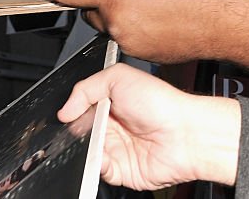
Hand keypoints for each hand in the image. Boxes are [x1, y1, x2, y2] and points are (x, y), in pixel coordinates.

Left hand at [43, 0, 248, 63]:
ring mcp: (132, 44)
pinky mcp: (146, 55)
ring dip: (124, 14)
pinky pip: (133, 37)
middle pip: (92, 13)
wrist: (224, 21)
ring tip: (154, 2)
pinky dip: (140, 27)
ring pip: (114, 25)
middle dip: (100, 0)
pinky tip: (162, 17)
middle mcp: (120, 25)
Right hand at [58, 64, 240, 188]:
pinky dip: (96, 164)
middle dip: (77, 130)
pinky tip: (103, 154)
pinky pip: (98, 171)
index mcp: (110, 103)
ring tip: (96, 139)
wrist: (184, 133)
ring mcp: (116, 149)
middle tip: (84, 125)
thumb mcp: (117, 77)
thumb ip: (85, 89)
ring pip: (86, 152)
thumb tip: (65, 109)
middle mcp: (112, 127)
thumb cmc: (160, 103)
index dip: (72, 111)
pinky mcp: (121, 171)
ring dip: (85, 148)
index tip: (68, 112)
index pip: (80, 109)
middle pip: (80, 132)